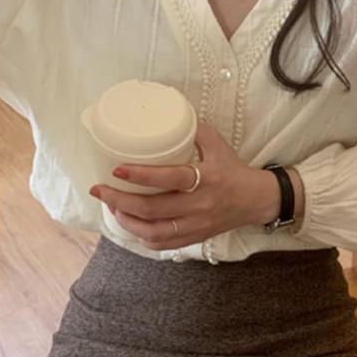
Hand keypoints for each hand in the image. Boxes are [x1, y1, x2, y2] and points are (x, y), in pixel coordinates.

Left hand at [88, 121, 279, 249]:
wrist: (256, 200)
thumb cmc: (233, 169)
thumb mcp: (218, 144)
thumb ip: (194, 130)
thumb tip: (169, 112)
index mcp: (207, 179)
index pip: (170, 179)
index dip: (141, 175)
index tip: (117, 169)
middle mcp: (200, 205)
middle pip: (153, 209)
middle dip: (120, 200)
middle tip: (101, 190)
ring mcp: (197, 225)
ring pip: (153, 231)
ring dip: (127, 221)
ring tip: (113, 207)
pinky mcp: (195, 238)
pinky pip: (162, 244)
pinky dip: (142, 236)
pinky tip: (131, 224)